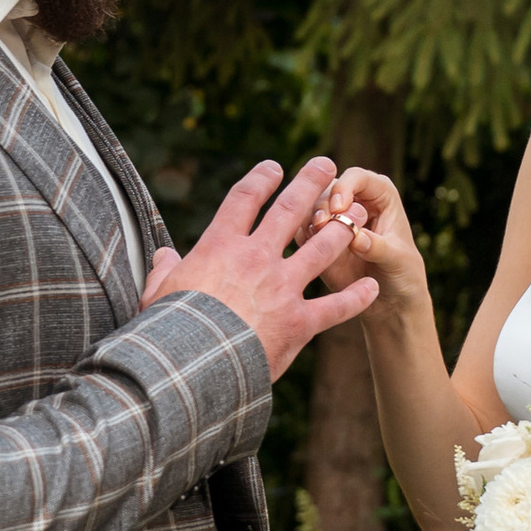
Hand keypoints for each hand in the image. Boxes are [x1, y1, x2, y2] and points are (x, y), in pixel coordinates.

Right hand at [143, 155, 375, 381]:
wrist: (194, 365)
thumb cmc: (170, 328)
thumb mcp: (159, 293)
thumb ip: (164, 270)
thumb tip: (162, 256)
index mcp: (220, 246)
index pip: (244, 200)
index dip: (260, 179)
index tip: (274, 168)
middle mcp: (256, 258)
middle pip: (289, 210)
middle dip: (311, 183)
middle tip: (327, 165)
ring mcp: (282, 288)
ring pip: (321, 248)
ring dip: (341, 229)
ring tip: (357, 214)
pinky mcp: (300, 322)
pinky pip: (336, 307)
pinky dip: (356, 298)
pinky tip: (372, 287)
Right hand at [314, 167, 433, 343]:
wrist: (390, 301)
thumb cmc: (403, 274)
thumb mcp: (398, 260)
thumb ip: (378, 246)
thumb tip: (356, 238)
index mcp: (380, 194)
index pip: (357, 178)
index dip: (345, 188)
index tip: (339, 209)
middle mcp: (354, 200)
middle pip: (327, 188)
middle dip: (321, 204)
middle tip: (321, 225)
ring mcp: (333, 219)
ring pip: (309, 207)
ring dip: (307, 219)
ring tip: (315, 238)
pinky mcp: (319, 239)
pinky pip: (302, 230)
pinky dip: (302, 237)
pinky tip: (307, 250)